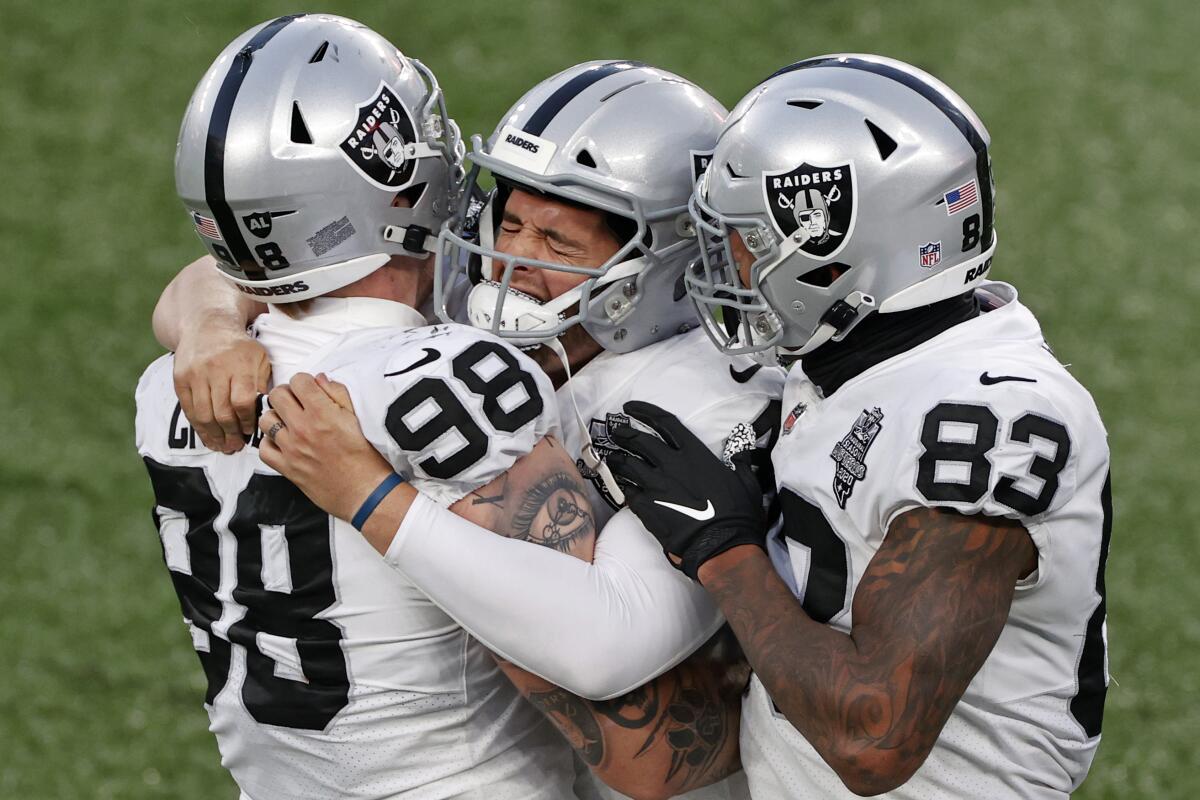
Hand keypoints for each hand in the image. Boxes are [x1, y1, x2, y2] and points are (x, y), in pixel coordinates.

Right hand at [173, 317, 269, 453]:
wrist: (208, 324)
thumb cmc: (240, 347)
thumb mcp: (259, 359)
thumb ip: (261, 385)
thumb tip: (265, 414)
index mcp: (240, 364)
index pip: (242, 402)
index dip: (247, 421)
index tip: (251, 432)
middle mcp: (215, 369)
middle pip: (222, 411)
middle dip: (230, 434)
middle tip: (237, 447)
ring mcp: (195, 374)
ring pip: (203, 414)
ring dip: (214, 435)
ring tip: (223, 447)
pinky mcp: (180, 379)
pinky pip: (189, 409)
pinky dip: (198, 428)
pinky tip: (208, 438)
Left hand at [258, 373, 394, 521]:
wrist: (364, 491)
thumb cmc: (364, 459)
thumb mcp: (357, 418)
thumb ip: (338, 394)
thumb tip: (320, 380)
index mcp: (323, 413)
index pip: (298, 381)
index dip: (303, 382)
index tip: (307, 388)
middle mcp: (303, 428)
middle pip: (277, 395)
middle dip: (287, 394)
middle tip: (296, 402)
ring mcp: (292, 448)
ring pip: (265, 419)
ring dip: (275, 417)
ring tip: (287, 422)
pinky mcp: (287, 467)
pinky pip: (264, 449)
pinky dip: (269, 443)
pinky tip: (282, 442)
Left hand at [606, 401, 766, 579]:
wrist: (721, 546)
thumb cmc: (737, 515)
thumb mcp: (746, 482)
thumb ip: (740, 462)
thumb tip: (742, 451)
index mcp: (694, 454)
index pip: (664, 423)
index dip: (644, 411)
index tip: (630, 408)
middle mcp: (671, 465)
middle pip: (639, 441)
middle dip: (625, 434)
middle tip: (617, 433)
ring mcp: (655, 486)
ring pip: (627, 465)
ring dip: (618, 459)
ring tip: (614, 458)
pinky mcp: (646, 507)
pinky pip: (628, 492)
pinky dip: (625, 488)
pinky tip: (624, 488)